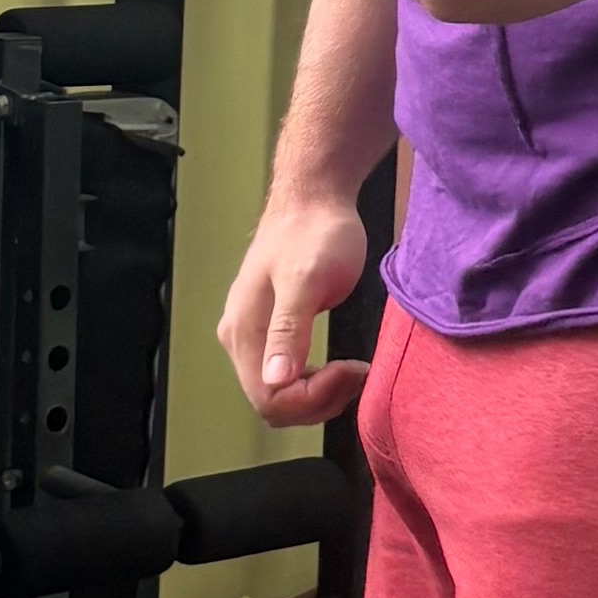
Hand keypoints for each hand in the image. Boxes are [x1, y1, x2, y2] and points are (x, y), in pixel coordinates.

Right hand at [217, 191, 370, 427]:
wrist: (314, 196)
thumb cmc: (315, 231)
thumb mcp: (307, 278)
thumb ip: (288, 329)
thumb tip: (274, 380)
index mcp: (244, 330)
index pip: (269, 396)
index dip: (312, 398)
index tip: (349, 371)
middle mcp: (240, 337)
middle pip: (272, 401)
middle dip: (317, 400)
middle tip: (356, 373)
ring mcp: (254, 334)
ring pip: (279, 393)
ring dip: (318, 394)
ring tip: (352, 371)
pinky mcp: (272, 328)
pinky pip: (287, 375)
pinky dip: (315, 382)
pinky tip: (339, 367)